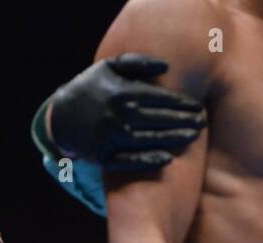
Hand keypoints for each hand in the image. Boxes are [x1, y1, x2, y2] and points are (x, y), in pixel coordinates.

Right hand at [48, 54, 206, 170]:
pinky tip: (168, 159)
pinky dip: (149, 160)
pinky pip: (130, 161)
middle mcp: (118, 115)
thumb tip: (167, 67)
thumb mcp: (109, 66)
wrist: (60, 117)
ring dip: (174, 139)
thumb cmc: (90, 87)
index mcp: (122, 92)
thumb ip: (138, 62)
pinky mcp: (104, 157)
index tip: (198, 107)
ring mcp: (110, 138)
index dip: (182, 104)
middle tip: (202, 123)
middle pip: (159, 119)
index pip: (160, 98)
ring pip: (150, 139)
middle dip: (184, 121)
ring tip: (193, 137)